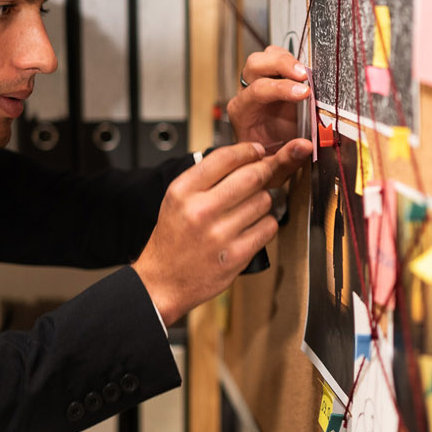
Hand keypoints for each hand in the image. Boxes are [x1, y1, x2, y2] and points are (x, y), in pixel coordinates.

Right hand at [133, 139, 312, 324]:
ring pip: (264, 201)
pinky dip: (266, 224)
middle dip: (265, 171)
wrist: (163, 280)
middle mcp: (200, 211)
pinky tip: (253, 227)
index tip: (256, 152)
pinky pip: (268, 227)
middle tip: (267, 172)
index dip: (248, 151)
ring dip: (264, 201)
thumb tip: (245, 158)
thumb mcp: (176, 199)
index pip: (225, 158)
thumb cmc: (173, 239)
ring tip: (251, 207)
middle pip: (251, 177)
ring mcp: (219, 234)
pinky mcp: (236, 256)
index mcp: (183, 191)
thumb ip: (205, 177)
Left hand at [226, 46, 310, 185]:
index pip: (257, 90)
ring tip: (307, 73)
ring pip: (268, 56)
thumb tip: (305, 146)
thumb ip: (287, 158)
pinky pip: (281, 59)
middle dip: (281, 65)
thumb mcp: (273, 169)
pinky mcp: (277, 79)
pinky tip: (307, 74)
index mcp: (242, 112)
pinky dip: (295, 61)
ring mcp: (261, 83)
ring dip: (288, 60)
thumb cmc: (264, 162)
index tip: (304, 93)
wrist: (264, 160)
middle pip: (255, 64)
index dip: (281, 89)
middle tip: (304, 75)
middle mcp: (248, 94)